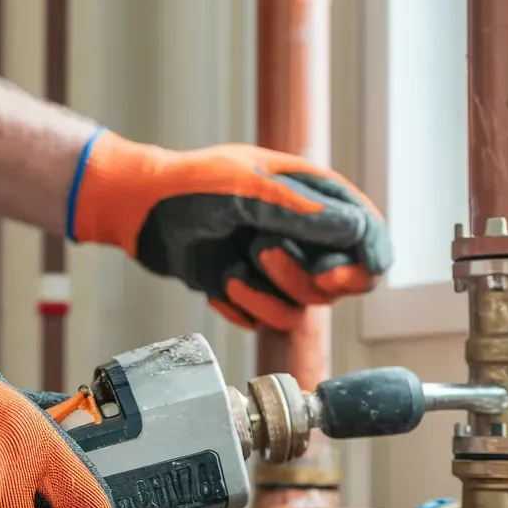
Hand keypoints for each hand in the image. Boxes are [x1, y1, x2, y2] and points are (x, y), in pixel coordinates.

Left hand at [68, 129, 390, 330]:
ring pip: (302, 308)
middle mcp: (303, 235)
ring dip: (267, 294)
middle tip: (266, 253)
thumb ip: (301, 210)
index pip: (368, 235)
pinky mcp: (251, 292)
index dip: (366, 258)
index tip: (342, 273)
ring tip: (233, 267)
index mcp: (314, 197)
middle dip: (304, 277)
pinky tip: (217, 280)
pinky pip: (265, 320)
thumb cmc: (191, 186)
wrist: (139, 212)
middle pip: (341, 282)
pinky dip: (242, 306)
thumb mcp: (247, 188)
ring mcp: (277, 267)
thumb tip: (356, 230)